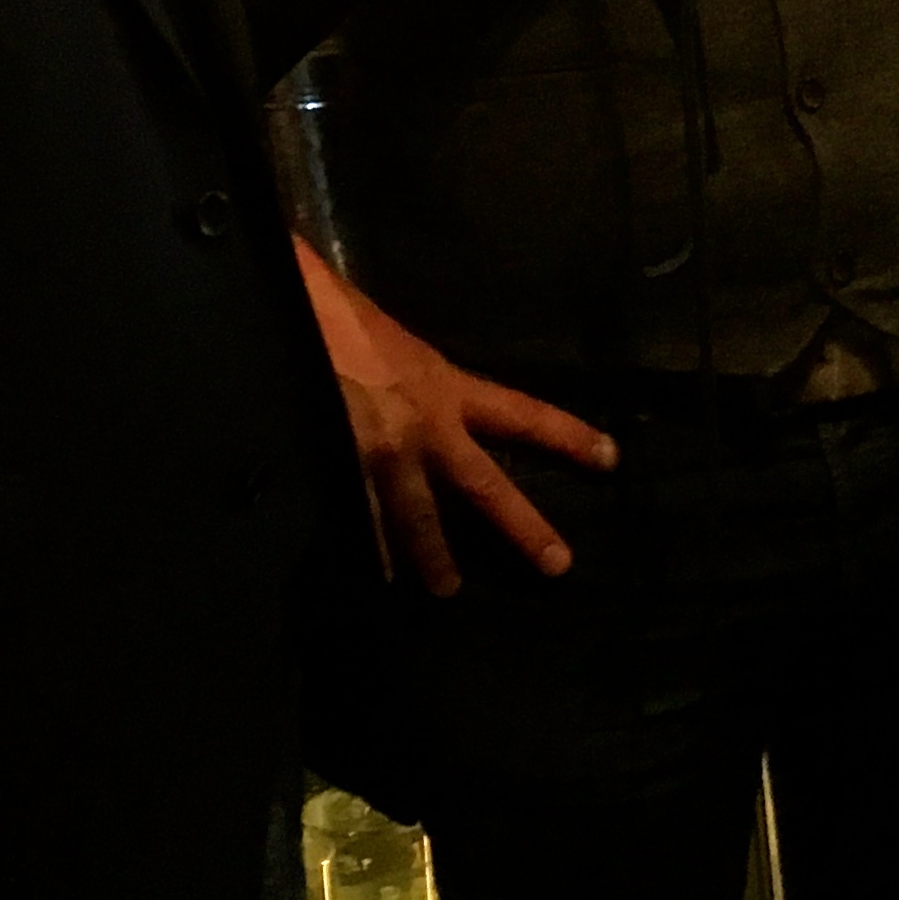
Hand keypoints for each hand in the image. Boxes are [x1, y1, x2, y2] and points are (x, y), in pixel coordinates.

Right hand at [297, 237, 615, 596]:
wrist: (288, 316)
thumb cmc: (336, 309)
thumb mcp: (390, 333)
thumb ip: (410, 367)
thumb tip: (410, 376)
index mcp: (445, 386)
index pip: (521, 414)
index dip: (568, 436)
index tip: (610, 458)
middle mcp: (426, 429)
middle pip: (486, 487)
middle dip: (524, 527)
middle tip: (559, 565)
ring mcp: (383, 458)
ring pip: (420, 518)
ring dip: (433, 557)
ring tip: (446, 590)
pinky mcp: (341, 472)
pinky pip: (360, 519)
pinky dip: (365, 547)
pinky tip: (370, 577)